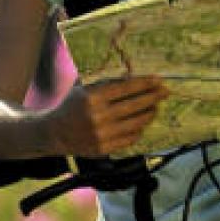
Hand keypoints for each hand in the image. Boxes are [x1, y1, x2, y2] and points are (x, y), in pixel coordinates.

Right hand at [45, 75, 169, 156]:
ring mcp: (102, 134)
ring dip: (149, 114)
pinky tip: (142, 124)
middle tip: (165, 92)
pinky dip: (138, 130)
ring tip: (155, 108)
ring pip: (135, 123)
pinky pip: (129, 138)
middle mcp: (98, 116)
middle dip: (153, 97)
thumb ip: (103, 81)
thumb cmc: (72, 105)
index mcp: (92, 97)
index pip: (125, 88)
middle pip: (134, 105)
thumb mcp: (83, 88)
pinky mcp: (104, 148)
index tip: (158, 80)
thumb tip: (130, 72)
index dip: (144, 84)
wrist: (55, 133)